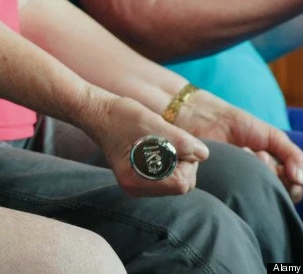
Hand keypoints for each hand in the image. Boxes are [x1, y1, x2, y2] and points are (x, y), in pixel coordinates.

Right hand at [80, 91, 207, 197]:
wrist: (99, 113)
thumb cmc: (122, 116)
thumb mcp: (154, 124)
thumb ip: (182, 142)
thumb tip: (203, 155)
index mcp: (136, 180)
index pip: (182, 183)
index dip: (186, 162)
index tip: (174, 142)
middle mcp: (136, 189)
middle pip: (182, 185)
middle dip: (184, 162)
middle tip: (168, 140)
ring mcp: (138, 186)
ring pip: (177, 181)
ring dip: (177, 161)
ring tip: (159, 141)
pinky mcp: (140, 180)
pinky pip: (168, 177)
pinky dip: (170, 162)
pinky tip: (155, 147)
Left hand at [172, 89, 302, 202]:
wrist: (202, 115)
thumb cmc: (238, 124)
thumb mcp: (272, 136)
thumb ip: (293, 155)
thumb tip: (302, 179)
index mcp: (272, 171)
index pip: (292, 189)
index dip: (292, 181)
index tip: (284, 167)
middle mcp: (256, 181)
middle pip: (277, 192)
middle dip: (272, 172)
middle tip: (258, 153)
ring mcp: (238, 185)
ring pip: (259, 192)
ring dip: (257, 170)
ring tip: (245, 151)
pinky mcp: (219, 186)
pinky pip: (236, 192)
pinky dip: (239, 174)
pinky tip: (234, 156)